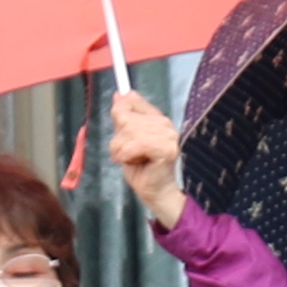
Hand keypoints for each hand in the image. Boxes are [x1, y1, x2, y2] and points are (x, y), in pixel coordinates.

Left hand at [100, 87, 182, 229]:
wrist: (154, 191)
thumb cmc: (141, 168)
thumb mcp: (126, 139)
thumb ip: (124, 117)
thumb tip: (118, 95)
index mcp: (157, 118)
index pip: (132, 100)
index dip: (120, 110)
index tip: (117, 125)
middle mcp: (165, 123)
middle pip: (126, 117)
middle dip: (118, 138)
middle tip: (123, 153)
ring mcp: (168, 136)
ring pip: (129, 131)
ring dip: (121, 149)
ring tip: (127, 159)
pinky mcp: (167, 149)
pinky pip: (136, 144)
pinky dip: (127, 155)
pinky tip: (130, 162)